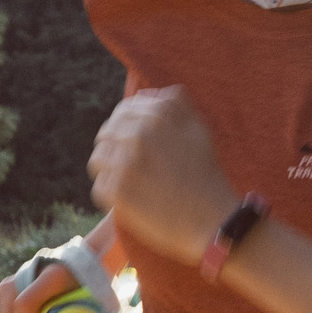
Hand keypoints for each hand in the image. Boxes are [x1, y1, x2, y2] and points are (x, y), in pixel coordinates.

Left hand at [88, 87, 241, 262]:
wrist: (213, 219)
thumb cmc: (206, 174)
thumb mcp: (199, 130)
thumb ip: (175, 105)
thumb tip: (151, 93)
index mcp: (156, 117)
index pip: (123, 111)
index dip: (125, 125)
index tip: (131, 140)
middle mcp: (138, 136)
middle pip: (106, 134)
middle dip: (115, 147)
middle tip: (130, 166)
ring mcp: (125, 164)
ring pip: (98, 160)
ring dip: (109, 170)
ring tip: (126, 182)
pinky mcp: (117, 192)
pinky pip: (99, 187)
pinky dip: (110, 195)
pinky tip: (128, 199)